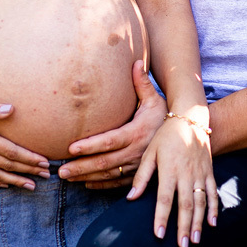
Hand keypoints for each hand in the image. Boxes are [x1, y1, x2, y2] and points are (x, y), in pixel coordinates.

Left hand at [59, 60, 166, 187]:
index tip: (71, 148)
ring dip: (87, 177)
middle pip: (105, 162)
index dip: (90, 146)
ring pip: (109, 175)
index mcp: (137, 133)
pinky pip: (118, 183)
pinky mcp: (139, 175)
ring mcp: (137, 166)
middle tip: (61, 170)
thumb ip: (142, 83)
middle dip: (81, 167)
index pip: (109, 141)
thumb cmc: (165, 115)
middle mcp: (136, 152)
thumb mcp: (155, 99)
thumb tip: (136, 61)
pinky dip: (101, 185)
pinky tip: (87, 184)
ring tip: (68, 178)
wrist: (185, 138)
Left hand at [127, 95, 216, 246]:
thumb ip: (142, 175)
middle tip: (182, 245)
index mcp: (169, 169)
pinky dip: (214, 208)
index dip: (162, 217)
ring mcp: (200, 173)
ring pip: (201, 201)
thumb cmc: (166, 135)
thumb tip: (130, 198)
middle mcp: (186, 173)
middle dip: (183, 226)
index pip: (165, 198)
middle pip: (185, 204)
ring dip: (198, 222)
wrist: (190, 118)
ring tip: (195, 239)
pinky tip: (212, 223)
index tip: (159, 234)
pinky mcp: (209, 171)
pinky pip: (213, 192)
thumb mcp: (150, 151)